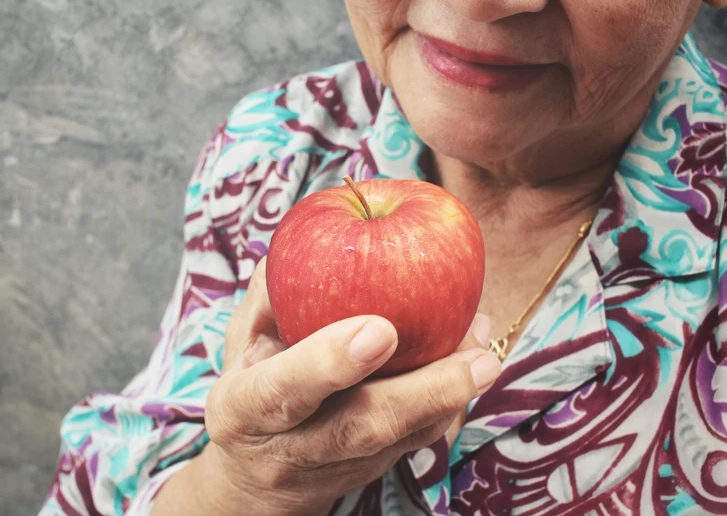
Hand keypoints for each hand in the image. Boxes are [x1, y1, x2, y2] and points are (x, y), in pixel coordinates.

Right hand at [201, 258, 501, 514]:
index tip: (381, 329)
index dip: (329, 363)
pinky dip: (448, 405)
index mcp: (245, 409)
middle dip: (424, 392)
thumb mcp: (240, 342)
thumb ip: (267, 298)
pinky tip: (475, 366)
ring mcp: (333, 468)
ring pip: (400, 441)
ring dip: (450, 398)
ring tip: (486, 356)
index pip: (283, 391)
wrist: (257, 480)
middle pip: (361, 428)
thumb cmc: (250, 390)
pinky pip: (415, 444)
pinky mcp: (369, 472)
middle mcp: (290, 447)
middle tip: (478, 358)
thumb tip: (301, 248)